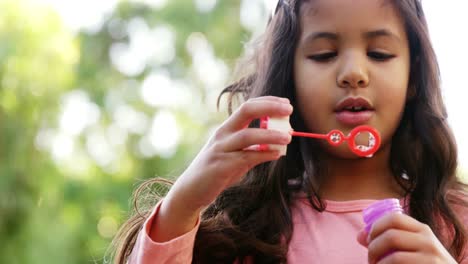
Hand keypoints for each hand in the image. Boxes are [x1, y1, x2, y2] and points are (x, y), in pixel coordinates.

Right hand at [166, 96, 292, 211]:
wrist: (191, 190)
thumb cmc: (216, 172)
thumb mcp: (235, 156)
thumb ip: (253, 150)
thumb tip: (277, 147)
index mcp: (226, 128)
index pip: (248, 106)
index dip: (268, 102)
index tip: (286, 104)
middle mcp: (222, 134)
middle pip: (246, 111)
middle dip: (269, 108)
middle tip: (289, 110)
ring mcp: (220, 149)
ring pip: (248, 136)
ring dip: (270, 134)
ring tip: (288, 137)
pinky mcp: (221, 166)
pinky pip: (246, 157)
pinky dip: (263, 155)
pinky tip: (276, 154)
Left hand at [357, 213, 456, 263]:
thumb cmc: (425, 263)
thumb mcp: (413, 248)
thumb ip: (389, 240)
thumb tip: (360, 235)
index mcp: (422, 230)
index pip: (394, 218)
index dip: (375, 227)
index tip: (368, 239)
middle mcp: (428, 241)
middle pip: (391, 236)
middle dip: (373, 248)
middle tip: (370, 259)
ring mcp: (431, 258)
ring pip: (394, 257)